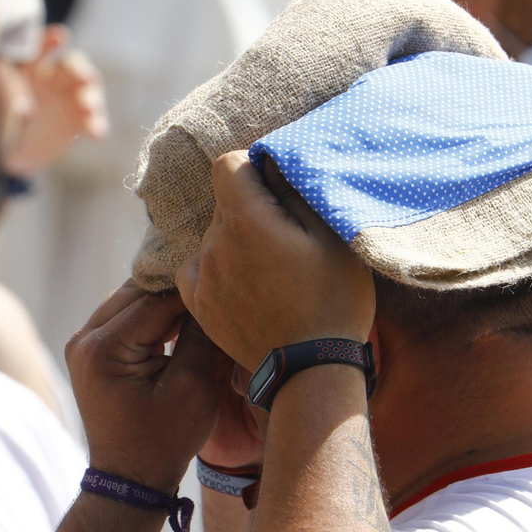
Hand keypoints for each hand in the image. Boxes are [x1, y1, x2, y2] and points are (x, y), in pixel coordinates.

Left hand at [5, 25, 110, 176]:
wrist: (5, 154)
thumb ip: (0, 85)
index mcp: (31, 67)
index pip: (42, 48)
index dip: (51, 41)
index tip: (60, 37)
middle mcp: (55, 79)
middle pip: (73, 66)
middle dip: (81, 70)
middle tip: (85, 77)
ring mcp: (70, 100)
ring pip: (89, 91)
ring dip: (92, 97)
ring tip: (89, 107)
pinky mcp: (79, 123)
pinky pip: (93, 121)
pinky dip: (97, 125)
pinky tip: (97, 134)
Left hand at [66, 282, 231, 490]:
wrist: (130, 478)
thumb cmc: (164, 441)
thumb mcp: (193, 387)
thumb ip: (201, 335)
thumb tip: (212, 293)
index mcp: (103, 348)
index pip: (156, 299)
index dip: (194, 289)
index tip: (225, 282)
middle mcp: (84, 339)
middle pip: (138, 291)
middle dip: (177, 288)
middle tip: (216, 287)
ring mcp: (83, 343)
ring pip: (130, 298)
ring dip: (165, 299)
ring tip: (203, 303)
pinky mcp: (92, 350)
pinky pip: (125, 315)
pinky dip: (153, 314)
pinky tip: (182, 319)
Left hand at [176, 151, 374, 371]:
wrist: (312, 371)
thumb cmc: (334, 300)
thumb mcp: (332, 235)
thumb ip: (297, 189)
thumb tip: (273, 160)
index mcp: (245, 220)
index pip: (227, 164)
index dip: (253, 167)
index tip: (278, 188)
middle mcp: (213, 244)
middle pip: (224, 203)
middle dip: (251, 208)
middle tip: (288, 238)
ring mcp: (202, 277)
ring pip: (214, 237)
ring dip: (237, 240)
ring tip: (273, 271)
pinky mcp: (199, 305)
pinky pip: (197, 268)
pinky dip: (217, 267)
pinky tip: (246, 283)